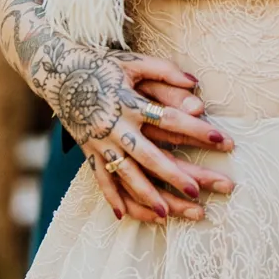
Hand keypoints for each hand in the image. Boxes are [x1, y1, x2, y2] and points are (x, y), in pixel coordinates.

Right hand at [68, 52, 234, 225]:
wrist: (55, 70)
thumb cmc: (101, 65)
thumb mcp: (133, 62)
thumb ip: (165, 72)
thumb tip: (196, 85)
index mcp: (129, 102)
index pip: (169, 118)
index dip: (197, 130)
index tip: (223, 141)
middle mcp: (114, 126)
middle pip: (148, 156)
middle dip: (173, 175)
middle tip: (198, 192)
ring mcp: (99, 142)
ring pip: (125, 175)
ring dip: (146, 196)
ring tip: (168, 215)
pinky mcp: (87, 151)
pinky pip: (100, 179)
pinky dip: (111, 197)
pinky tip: (124, 216)